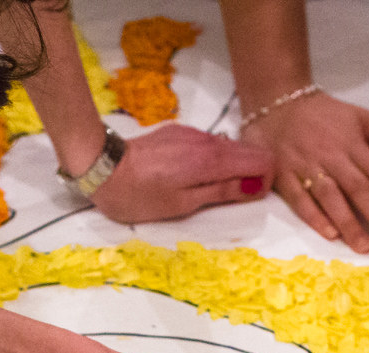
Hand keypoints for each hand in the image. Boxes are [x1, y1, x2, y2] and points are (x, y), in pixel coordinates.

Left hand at [89, 124, 273, 223]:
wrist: (102, 169)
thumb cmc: (139, 196)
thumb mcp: (183, 204)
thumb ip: (222, 192)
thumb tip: (256, 187)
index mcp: (211, 160)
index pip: (262, 159)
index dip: (265, 179)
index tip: (253, 196)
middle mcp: (206, 141)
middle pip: (248, 151)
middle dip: (251, 173)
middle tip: (233, 197)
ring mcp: (191, 134)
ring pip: (227, 148)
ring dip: (229, 167)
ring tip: (209, 190)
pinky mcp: (177, 132)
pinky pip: (207, 145)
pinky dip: (210, 160)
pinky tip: (191, 175)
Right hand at [241, 91, 368, 253]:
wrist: (278, 103)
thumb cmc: (325, 115)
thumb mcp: (365, 118)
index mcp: (355, 143)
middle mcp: (333, 156)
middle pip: (360, 190)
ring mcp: (306, 167)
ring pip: (331, 197)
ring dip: (349, 224)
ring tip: (365, 247)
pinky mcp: (284, 176)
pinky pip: (300, 200)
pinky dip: (315, 217)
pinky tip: (330, 234)